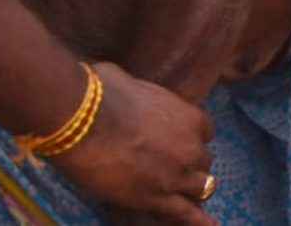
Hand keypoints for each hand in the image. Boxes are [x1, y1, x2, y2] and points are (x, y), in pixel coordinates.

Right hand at [51, 63, 216, 224]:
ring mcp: (177, 174)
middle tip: (175, 169)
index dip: (193, 137)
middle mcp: (190, 146)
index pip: (205, 131)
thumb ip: (135, 90)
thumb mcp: (128, 80)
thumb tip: (117, 80)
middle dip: (192, 164)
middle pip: (203, 161)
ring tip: (186, 195)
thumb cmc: (102, 94)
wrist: (85, 123)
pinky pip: (186, 214)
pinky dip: (199, 222)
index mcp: (188, 116)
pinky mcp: (156, 198)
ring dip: (193, 189)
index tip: (181, 141)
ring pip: (201, 187)